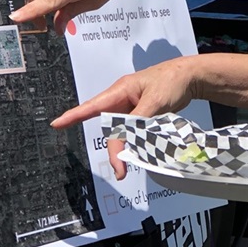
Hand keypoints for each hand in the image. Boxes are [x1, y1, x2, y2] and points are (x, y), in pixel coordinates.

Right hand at [51, 57, 197, 178]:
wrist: (190, 76)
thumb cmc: (171, 80)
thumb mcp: (156, 100)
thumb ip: (140, 119)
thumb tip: (128, 137)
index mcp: (121, 90)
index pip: (93, 106)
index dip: (74, 116)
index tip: (56, 124)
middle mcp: (122, 99)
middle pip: (110, 127)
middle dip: (112, 148)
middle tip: (119, 170)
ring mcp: (131, 107)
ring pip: (121, 131)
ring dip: (124, 148)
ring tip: (128, 166)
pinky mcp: (141, 113)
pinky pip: (131, 131)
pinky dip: (133, 142)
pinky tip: (137, 152)